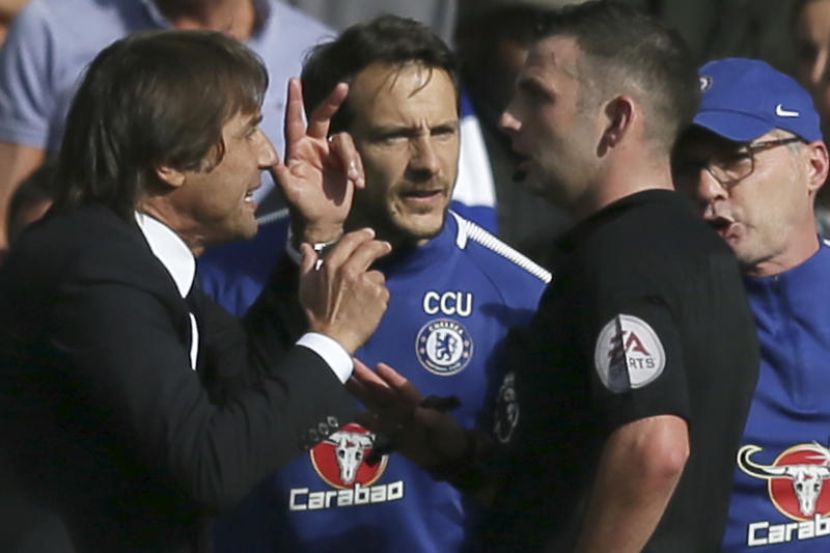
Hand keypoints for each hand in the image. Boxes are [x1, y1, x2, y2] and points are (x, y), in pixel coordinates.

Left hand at [270, 78, 364, 244]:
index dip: (295, 100)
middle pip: (323, 117)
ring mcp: (330, 154)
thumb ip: (280, 174)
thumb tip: (267, 160)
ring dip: (351, 159)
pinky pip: (355, 157)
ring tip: (353, 178)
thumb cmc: (301, 208)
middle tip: (342, 87)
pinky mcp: (345, 163)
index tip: (295, 80)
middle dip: (332, 101)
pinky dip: (357, 168)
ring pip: (344, 141)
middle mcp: (313, 147)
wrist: (322, 222)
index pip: (296, 121)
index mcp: (297, 150)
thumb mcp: (289, 191)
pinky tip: (358, 183)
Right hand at [300, 228, 389, 352]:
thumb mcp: (306, 286)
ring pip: (377, 275)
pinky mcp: (379, 297)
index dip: (362, 235)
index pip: (351, 241)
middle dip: (379, 246)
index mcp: (332, 265)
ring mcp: (367, 283)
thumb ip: (308, 264)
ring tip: (364, 298)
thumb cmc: (317, 313)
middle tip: (385, 247)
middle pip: (370, 250)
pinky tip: (369, 307)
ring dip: (374, 282)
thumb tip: (307, 247)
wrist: (332, 337)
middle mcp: (351, 271)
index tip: (370, 234)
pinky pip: (383, 292)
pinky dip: (379, 298)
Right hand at [348, 359, 471, 469]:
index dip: (392, 378)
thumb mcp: (445, 427)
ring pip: (376, 404)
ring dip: (362, 394)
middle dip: (368, 379)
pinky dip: (366, 421)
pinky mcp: (393, 435)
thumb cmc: (450, 436)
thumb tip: (418, 413)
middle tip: (352, 364)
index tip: (379, 367)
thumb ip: (432, 419)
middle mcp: (404, 407)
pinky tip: (353, 413)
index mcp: (418, 401)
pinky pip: (377, 426)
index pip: (403, 387)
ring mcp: (397, 420)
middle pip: (383, 391)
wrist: (448, 458)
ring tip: (346, 381)